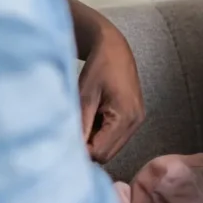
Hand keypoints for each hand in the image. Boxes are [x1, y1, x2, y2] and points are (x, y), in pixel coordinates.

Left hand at [78, 21, 144, 163]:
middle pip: (108, 154)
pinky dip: (101, 134)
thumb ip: (80, 125)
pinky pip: (115, 137)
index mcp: (125, 117)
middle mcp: (135, 122)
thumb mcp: (85, 96)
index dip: (82, 151)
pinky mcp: (133, 118)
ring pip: (111, 147)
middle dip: (88, 148)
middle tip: (71, 131)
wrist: (114, 48)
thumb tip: (70, 150)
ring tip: (82, 121)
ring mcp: (137, 121)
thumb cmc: (99, 66)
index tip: (65, 140)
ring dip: (94, 141)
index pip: (101, 152)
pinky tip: (92, 118)